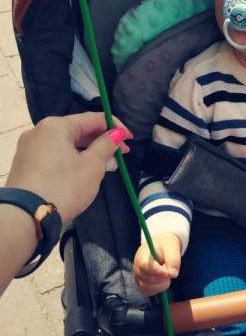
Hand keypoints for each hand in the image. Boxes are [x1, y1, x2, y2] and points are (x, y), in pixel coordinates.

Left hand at [6, 113, 130, 223]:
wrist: (26, 217)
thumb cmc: (64, 186)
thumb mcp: (92, 166)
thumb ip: (107, 145)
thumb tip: (116, 133)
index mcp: (56, 126)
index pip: (93, 119)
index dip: (115, 127)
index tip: (130, 139)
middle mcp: (39, 131)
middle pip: (78, 131)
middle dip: (101, 142)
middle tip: (121, 155)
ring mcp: (30, 149)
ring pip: (66, 145)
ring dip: (88, 153)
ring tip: (106, 167)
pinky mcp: (26, 166)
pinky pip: (55, 156)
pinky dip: (72, 161)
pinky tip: (84, 173)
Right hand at [134, 232, 181, 296]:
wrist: (160, 245)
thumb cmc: (166, 245)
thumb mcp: (172, 248)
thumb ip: (173, 260)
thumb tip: (173, 275)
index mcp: (142, 256)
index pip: (145, 266)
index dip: (157, 272)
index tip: (167, 273)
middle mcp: (137, 268)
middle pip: (149, 280)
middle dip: (163, 277)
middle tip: (168, 268)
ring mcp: (137, 277)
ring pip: (149, 288)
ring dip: (161, 284)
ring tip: (164, 273)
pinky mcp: (141, 284)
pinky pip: (148, 292)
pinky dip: (157, 289)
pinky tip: (161, 281)